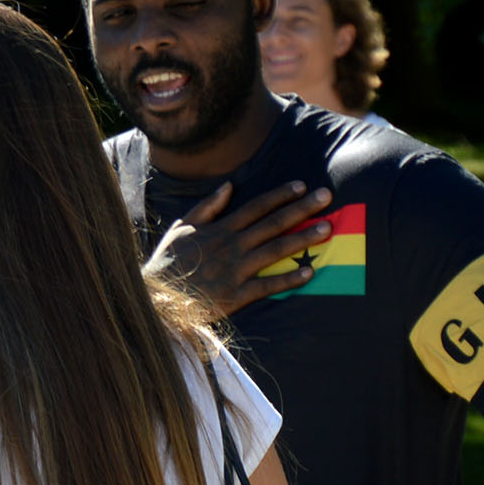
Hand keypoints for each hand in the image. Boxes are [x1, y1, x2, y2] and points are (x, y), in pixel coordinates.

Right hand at [146, 180, 333, 315]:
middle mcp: (231, 246)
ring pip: (275, 250)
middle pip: (272, 224)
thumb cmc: (168, 264)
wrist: (157, 299)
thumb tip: (229, 186)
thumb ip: (206, 207)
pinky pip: (268, 285)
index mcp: (219, 230)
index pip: (256, 207)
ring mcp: (235, 270)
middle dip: (301, 208)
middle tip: (326, 197)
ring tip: (326, 229)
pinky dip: (289, 279)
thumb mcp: (181, 228)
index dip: (280, 196)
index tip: (301, 186)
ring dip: (302, 239)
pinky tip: (309, 272)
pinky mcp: (236, 294)